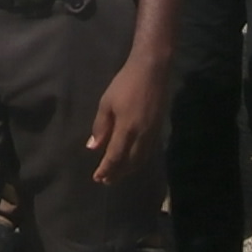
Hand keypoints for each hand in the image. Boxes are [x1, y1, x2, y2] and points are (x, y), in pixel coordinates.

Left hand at [86, 53, 168, 182]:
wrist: (152, 70)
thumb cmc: (125, 84)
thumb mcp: (106, 102)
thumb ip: (101, 127)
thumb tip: (93, 147)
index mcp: (127, 129)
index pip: (115, 157)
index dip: (106, 170)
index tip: (97, 178)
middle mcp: (142, 136)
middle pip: (129, 163)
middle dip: (117, 173)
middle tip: (106, 181)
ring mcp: (152, 134)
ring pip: (140, 159)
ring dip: (128, 170)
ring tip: (117, 174)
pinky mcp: (158, 129)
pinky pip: (148, 152)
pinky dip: (138, 161)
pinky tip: (132, 160)